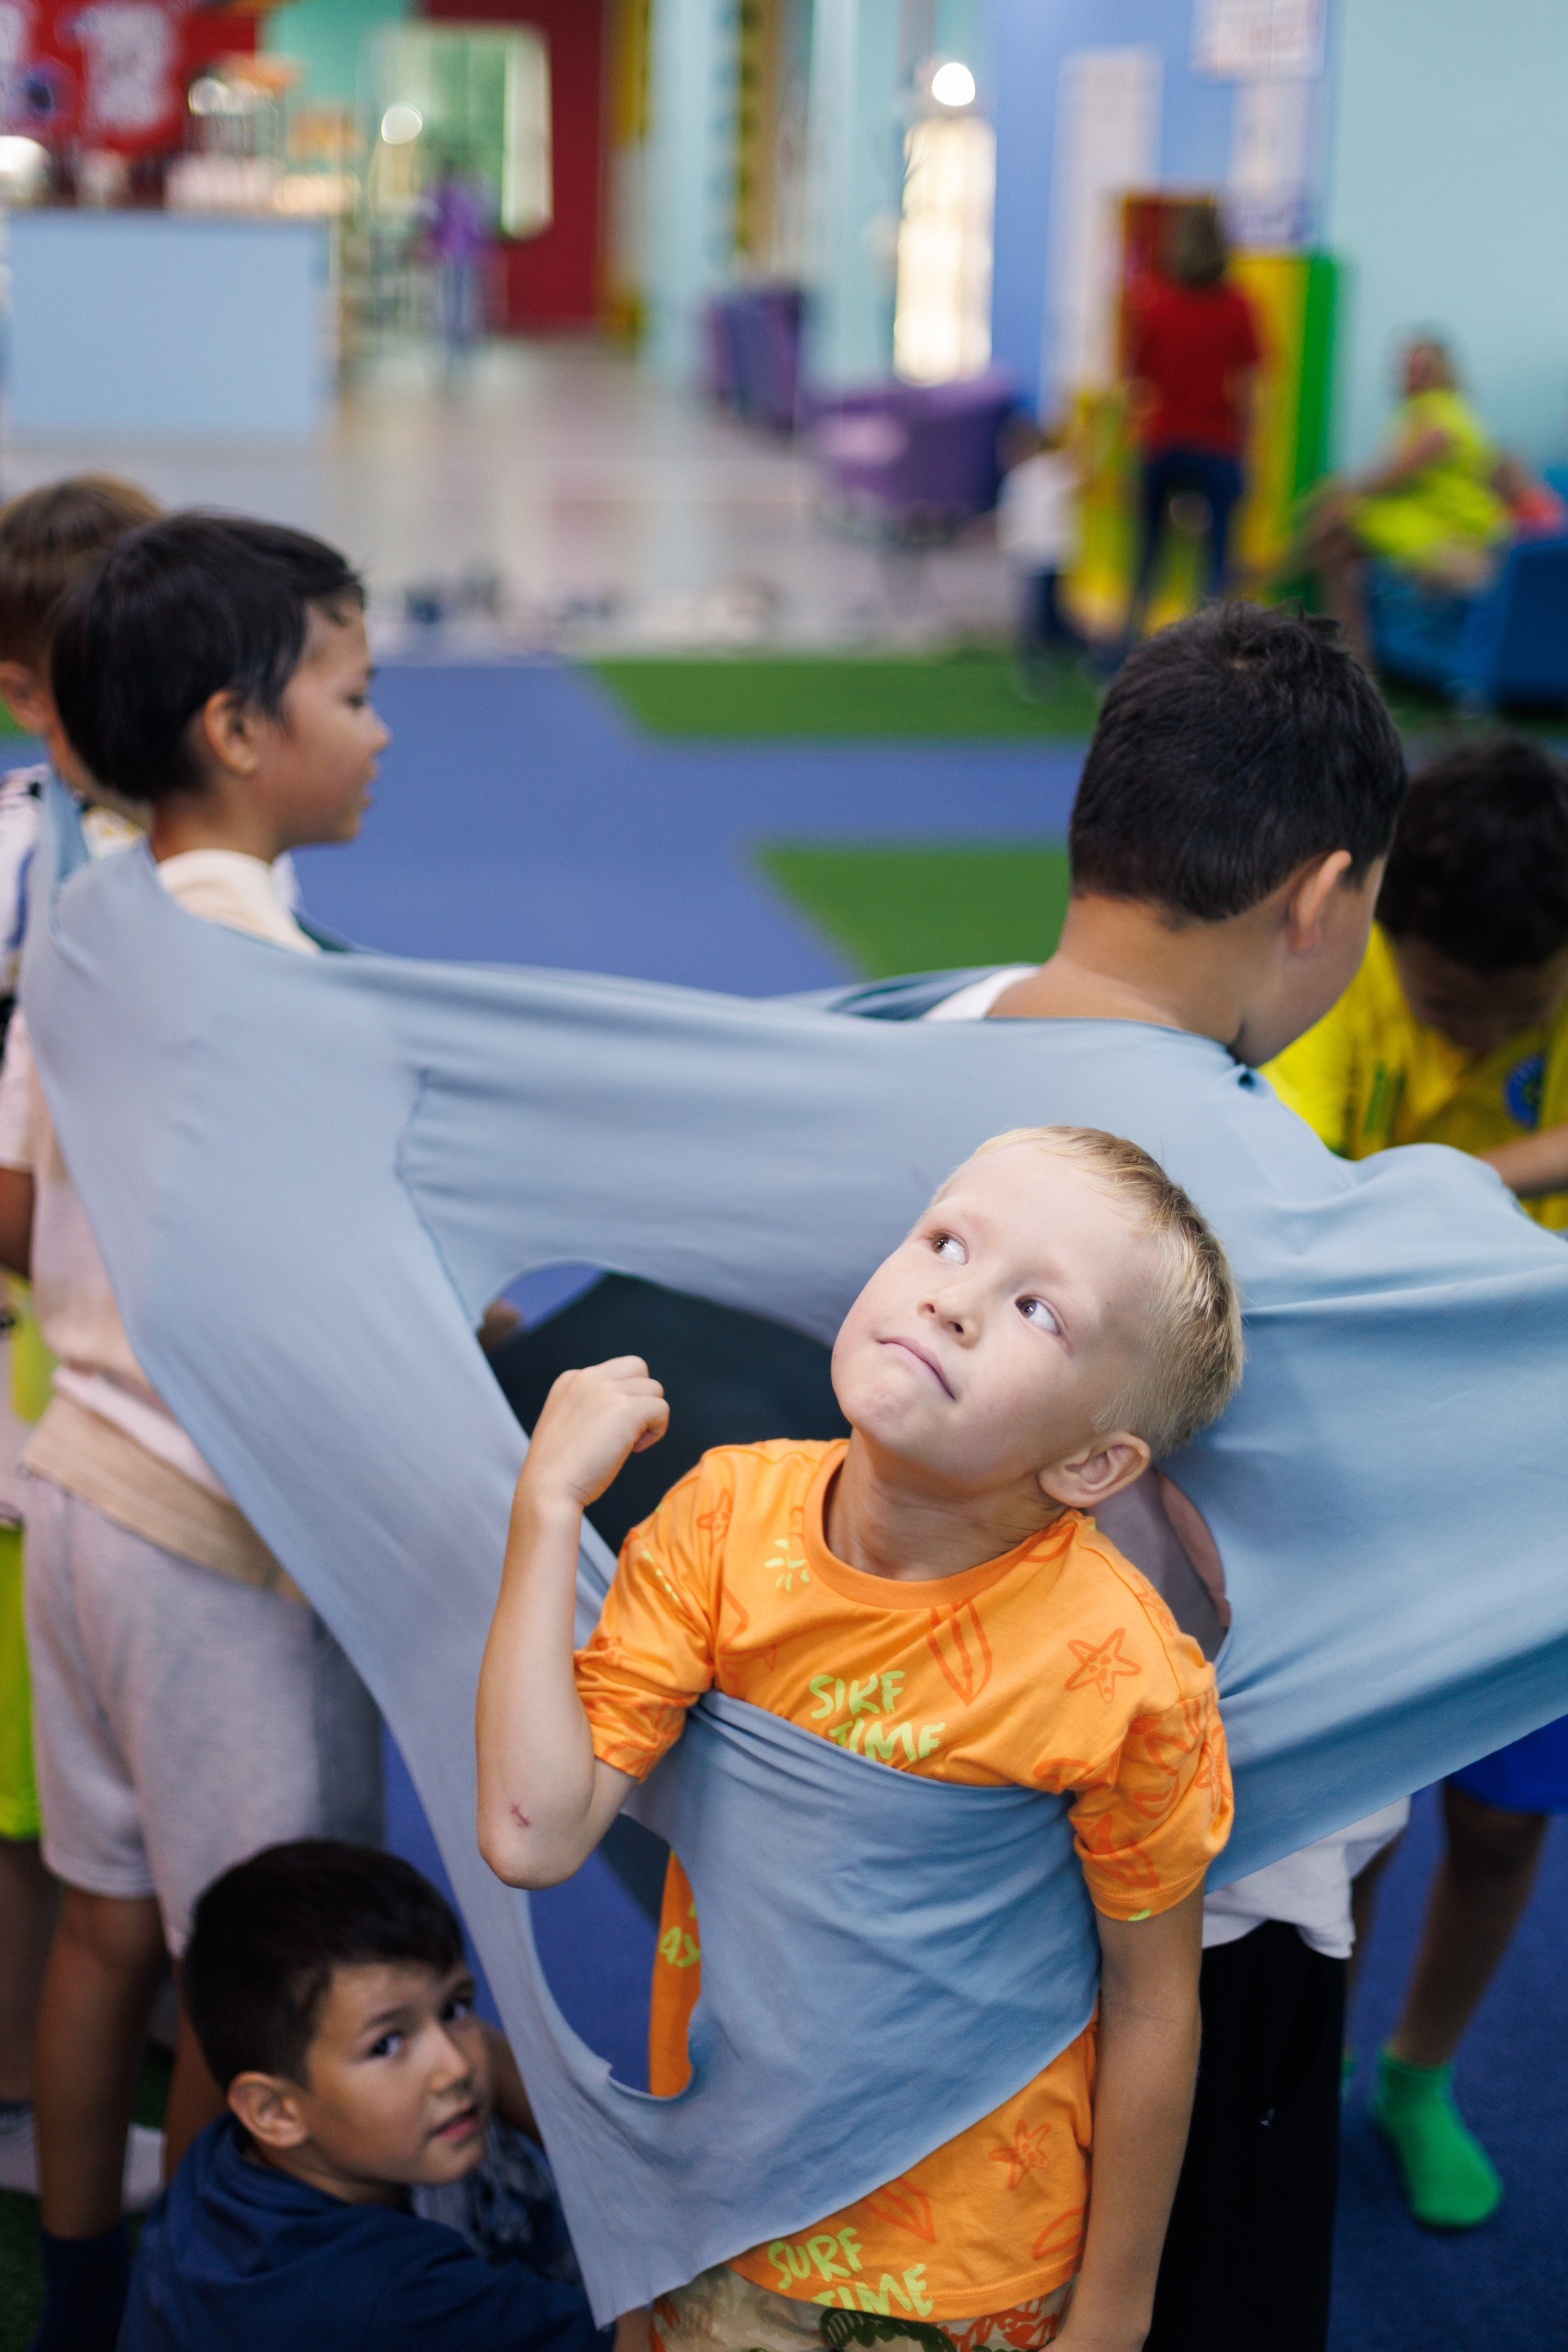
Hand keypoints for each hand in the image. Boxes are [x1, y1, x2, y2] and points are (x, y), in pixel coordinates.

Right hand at [519, 1357, 668, 1511]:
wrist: (548, 1489)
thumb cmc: (559, 1469)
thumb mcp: (567, 1423)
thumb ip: (591, 1406)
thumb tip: (627, 1409)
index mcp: (571, 1379)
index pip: (616, 1371)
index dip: (622, 1398)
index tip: (607, 1428)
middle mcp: (588, 1377)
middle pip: (638, 1368)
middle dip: (640, 1397)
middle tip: (625, 1430)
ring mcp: (607, 1391)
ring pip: (654, 1389)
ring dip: (649, 1417)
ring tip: (628, 1444)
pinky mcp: (626, 1409)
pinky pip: (661, 1409)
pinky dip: (656, 1431)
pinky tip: (634, 1450)